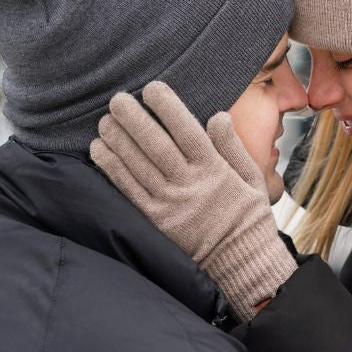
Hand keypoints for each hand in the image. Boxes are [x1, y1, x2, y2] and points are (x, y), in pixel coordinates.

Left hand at [90, 81, 295, 319]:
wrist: (241, 263)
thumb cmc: (247, 216)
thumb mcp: (252, 178)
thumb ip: (233, 146)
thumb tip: (218, 115)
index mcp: (213, 170)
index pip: (187, 131)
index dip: (167, 108)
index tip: (152, 88)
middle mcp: (188, 185)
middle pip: (157, 145)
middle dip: (135, 119)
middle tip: (118, 99)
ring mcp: (169, 204)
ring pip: (138, 166)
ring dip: (119, 140)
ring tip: (104, 119)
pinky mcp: (155, 221)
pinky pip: (129, 191)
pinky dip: (113, 169)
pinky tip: (99, 150)